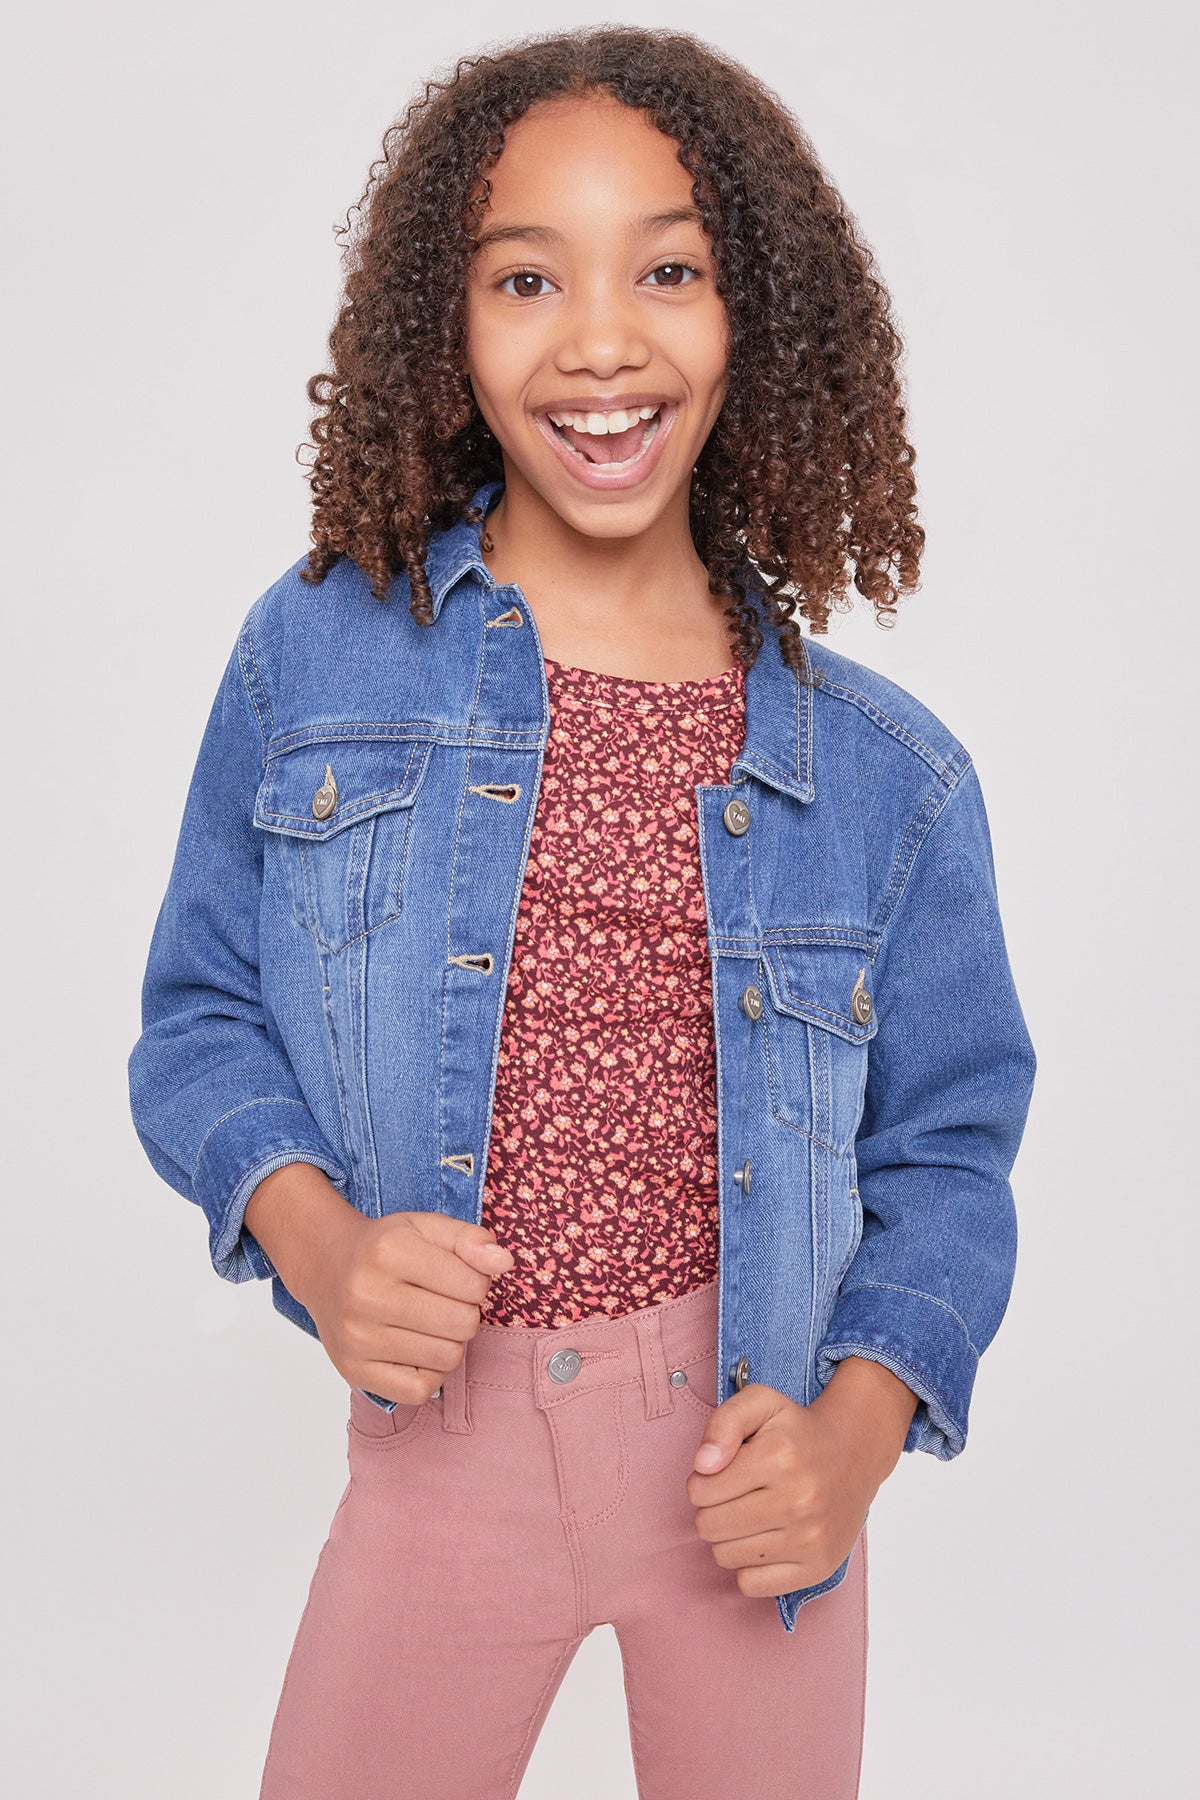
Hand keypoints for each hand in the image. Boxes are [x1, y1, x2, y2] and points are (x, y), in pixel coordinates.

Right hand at [246, 1164, 514, 1404]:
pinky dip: (431, 1373)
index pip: (473, 1285)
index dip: (477, 1282)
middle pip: (463, 1324)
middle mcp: (367, 1295)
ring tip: (431, 1324)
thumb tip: (504, 1262)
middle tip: (444, 1302)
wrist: (325, 1267)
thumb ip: (470, 1239)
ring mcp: (357, 1337)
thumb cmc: (384, 1248)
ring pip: (447, 1358)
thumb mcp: (426, 1227)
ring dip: (451, 1342)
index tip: (457, 1278)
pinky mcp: (354, 1371)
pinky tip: (417, 1350)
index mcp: (389, 1252)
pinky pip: (421, 1391)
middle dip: (465, 1312)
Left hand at [684, 1363, 916, 1597]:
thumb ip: (723, 1423)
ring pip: (725, 1557)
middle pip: (709, 1527)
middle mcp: (797, 1500)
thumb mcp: (760, 1402)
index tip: (722, 1473)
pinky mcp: (818, 1567)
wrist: (855, 1452)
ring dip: (728, 1537)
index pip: (700, 1491)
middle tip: (734, 1495)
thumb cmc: (797, 1430)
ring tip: (750, 1515)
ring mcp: (810, 1538)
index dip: (701, 1481)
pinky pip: (751, 1585)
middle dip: (711, 1509)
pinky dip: (749, 1565)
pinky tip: (764, 1540)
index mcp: (778, 1457)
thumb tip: (703, 1466)